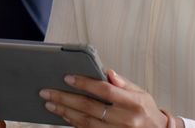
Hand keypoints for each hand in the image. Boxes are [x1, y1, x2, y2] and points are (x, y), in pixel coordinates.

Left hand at [40, 70, 168, 127]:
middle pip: (90, 107)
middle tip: (47, 92)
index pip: (105, 91)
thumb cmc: (147, 112)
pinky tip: (64, 115)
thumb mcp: (142, 94)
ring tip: (50, 103)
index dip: (85, 83)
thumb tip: (107, 72)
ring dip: (65, 112)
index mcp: (134, 103)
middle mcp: (125, 120)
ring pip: (85, 122)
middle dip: (66, 98)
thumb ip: (123, 84)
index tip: (67, 77)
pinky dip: (73, 123)